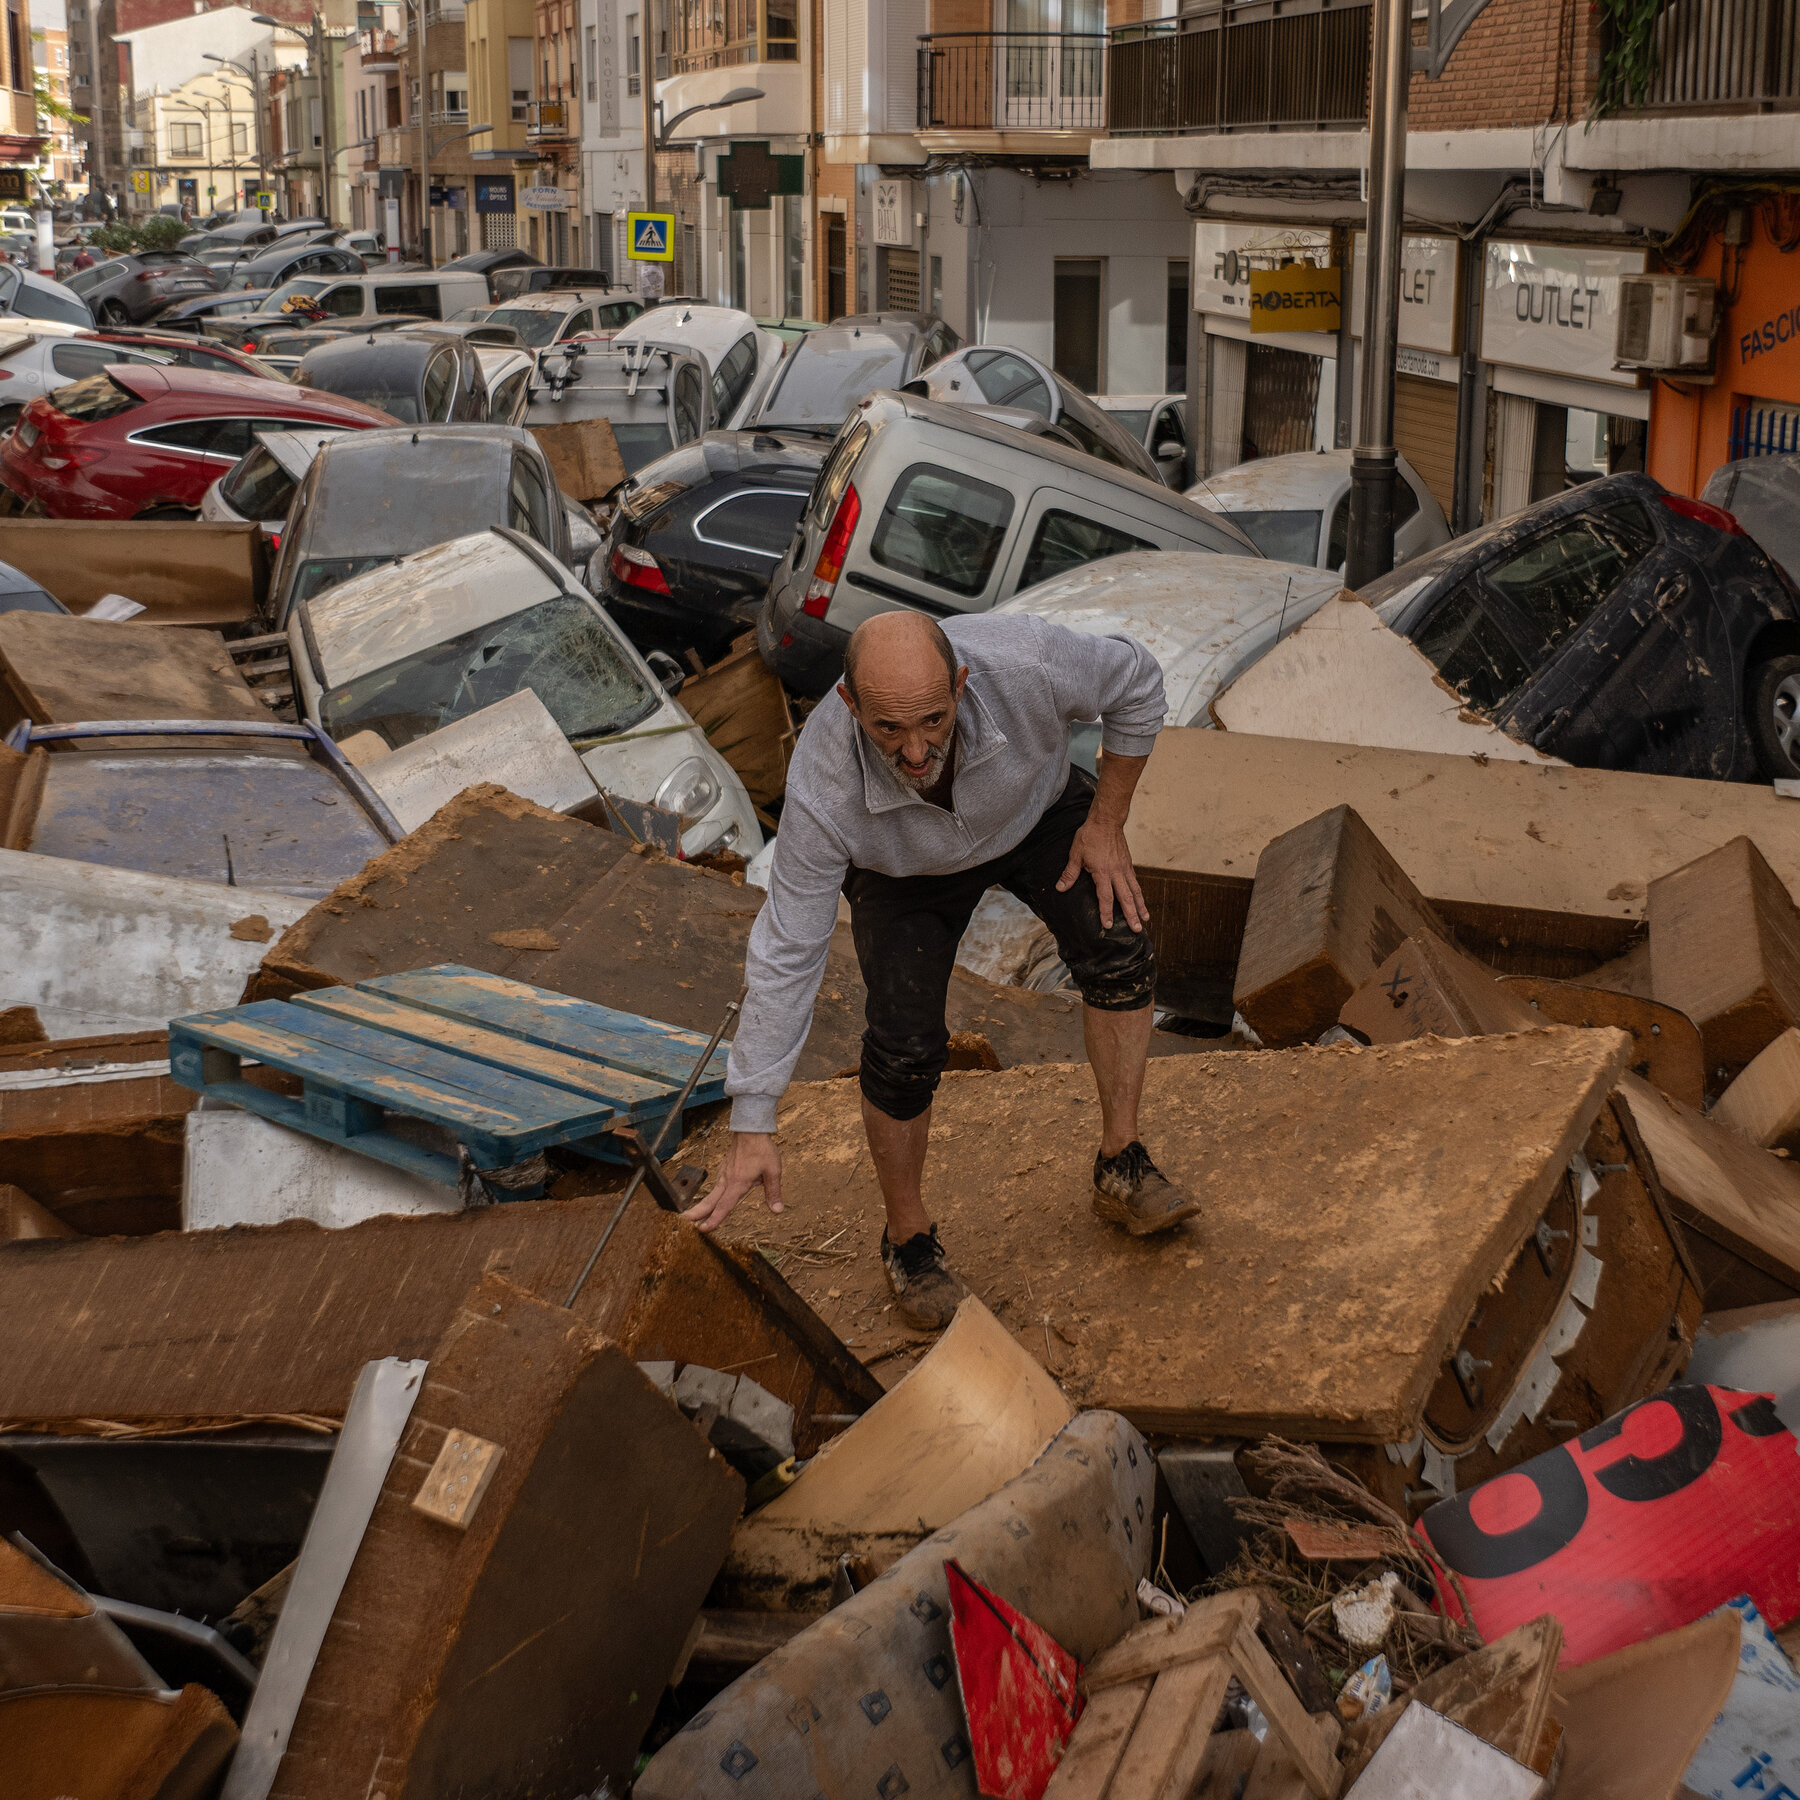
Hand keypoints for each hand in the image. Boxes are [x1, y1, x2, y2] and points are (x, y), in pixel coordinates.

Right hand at [683, 1130, 782, 1232]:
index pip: (724, 1206)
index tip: (703, 1229)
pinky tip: (713, 1199)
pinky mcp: (725, 1168)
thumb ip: (773, 1192)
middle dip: (697, 1213)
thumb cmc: (762, 1148)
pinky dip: (712, 1195)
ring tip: (693, 1216)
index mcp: (738, 1183)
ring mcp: (724, 1173)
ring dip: (702, 1205)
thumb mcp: (773, 1171)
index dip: (714, 1219)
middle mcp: (727, 1180)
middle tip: (684, 1223)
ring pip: (712, 1193)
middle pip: (710, 1201)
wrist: (751, 1129)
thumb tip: (777, 1210)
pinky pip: (717, 1185)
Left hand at [1057, 815, 1148, 932]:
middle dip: (1131, 915)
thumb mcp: (1076, 854)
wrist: (1106, 821)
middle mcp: (1117, 872)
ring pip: (1134, 891)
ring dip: (1140, 906)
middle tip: (1137, 930)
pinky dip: (1139, 894)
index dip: (1106, 912)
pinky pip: (1135, 883)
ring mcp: (1125, 868)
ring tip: (1145, 919)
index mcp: (1103, 872)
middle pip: (1126, 898)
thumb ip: (1070, 873)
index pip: (1105, 897)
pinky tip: (1140, 901)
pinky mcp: (1128, 864)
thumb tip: (1060, 888)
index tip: (1108, 925)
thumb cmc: (1090, 836)